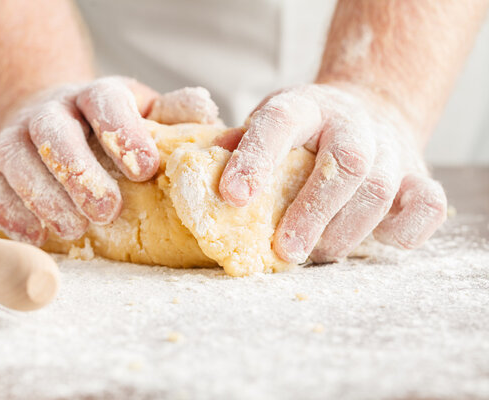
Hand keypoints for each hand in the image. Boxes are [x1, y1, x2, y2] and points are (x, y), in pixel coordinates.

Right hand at [0, 76, 217, 244]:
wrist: (54, 121)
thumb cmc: (109, 128)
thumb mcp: (146, 115)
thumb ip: (174, 114)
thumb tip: (206, 111)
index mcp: (95, 96)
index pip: (105, 102)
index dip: (123, 134)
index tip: (146, 170)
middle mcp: (51, 110)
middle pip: (54, 132)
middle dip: (79, 173)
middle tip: (106, 211)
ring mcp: (15, 135)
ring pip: (15, 158)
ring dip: (43, 197)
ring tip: (74, 230)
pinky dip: (7, 210)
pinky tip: (35, 235)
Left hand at [218, 84, 447, 262]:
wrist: (366, 111)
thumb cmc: (306, 130)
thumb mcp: (269, 123)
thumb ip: (241, 145)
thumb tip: (205, 174)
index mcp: (306, 107)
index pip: (281, 123)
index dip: (257, 158)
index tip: (232, 196)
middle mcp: (353, 123)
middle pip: (345, 164)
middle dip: (312, 213)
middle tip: (284, 251)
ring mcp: (391, 149)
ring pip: (378, 193)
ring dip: (343, 233)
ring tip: (312, 254)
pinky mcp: (418, 176)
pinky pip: (426, 207)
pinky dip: (404, 231)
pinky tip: (375, 242)